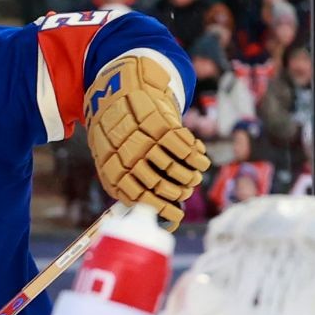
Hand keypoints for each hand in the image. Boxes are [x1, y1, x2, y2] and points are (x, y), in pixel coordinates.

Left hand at [85, 55, 209, 228]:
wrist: (118, 96)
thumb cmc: (118, 140)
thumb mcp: (113, 165)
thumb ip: (130, 188)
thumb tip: (158, 218)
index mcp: (113, 172)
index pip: (140, 198)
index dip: (162, 209)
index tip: (177, 215)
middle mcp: (128, 157)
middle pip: (161, 184)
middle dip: (179, 192)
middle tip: (187, 192)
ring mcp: (145, 140)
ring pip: (175, 167)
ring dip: (190, 177)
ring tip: (195, 178)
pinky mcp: (160, 123)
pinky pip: (185, 147)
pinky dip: (196, 157)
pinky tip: (200, 160)